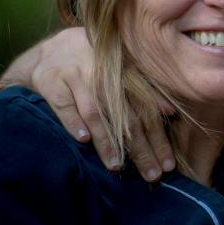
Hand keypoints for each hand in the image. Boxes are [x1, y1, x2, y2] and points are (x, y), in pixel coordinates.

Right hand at [29, 28, 174, 180]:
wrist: (52, 49)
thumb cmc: (95, 65)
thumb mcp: (122, 72)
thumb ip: (146, 91)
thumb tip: (171, 112)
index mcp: (126, 72)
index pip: (147, 110)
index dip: (158, 138)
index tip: (168, 164)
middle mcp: (105, 73)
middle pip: (127, 116)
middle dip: (140, 148)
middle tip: (152, 174)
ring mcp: (78, 75)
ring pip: (95, 112)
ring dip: (106, 141)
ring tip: (116, 166)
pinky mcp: (52, 80)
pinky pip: (64, 104)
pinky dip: (73, 122)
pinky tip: (83, 141)